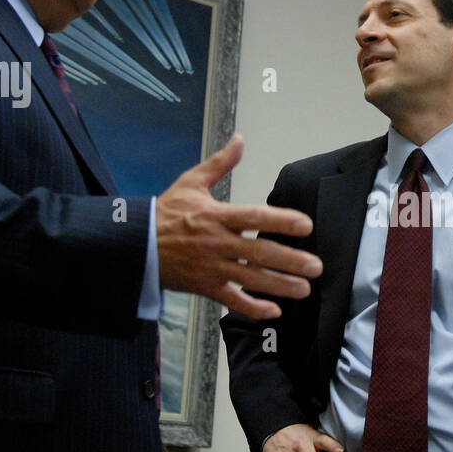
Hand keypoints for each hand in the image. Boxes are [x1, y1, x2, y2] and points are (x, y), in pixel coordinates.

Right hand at [157, 134, 322, 318]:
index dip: (280, 221)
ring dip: (279, 286)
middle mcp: (217, 243)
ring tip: (305, 289)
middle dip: (290, 261)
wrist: (136, 244)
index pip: (253, 217)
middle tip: (316, 266)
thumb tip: (239, 140)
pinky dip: (252, 308)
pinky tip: (274, 311)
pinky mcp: (205, 287)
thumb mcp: (191, 182)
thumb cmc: (168, 213)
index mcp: (216, 216)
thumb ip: (220, 163)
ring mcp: (211, 267)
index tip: (305, 225)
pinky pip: (231, 300)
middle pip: (258, 253)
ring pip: (250, 279)